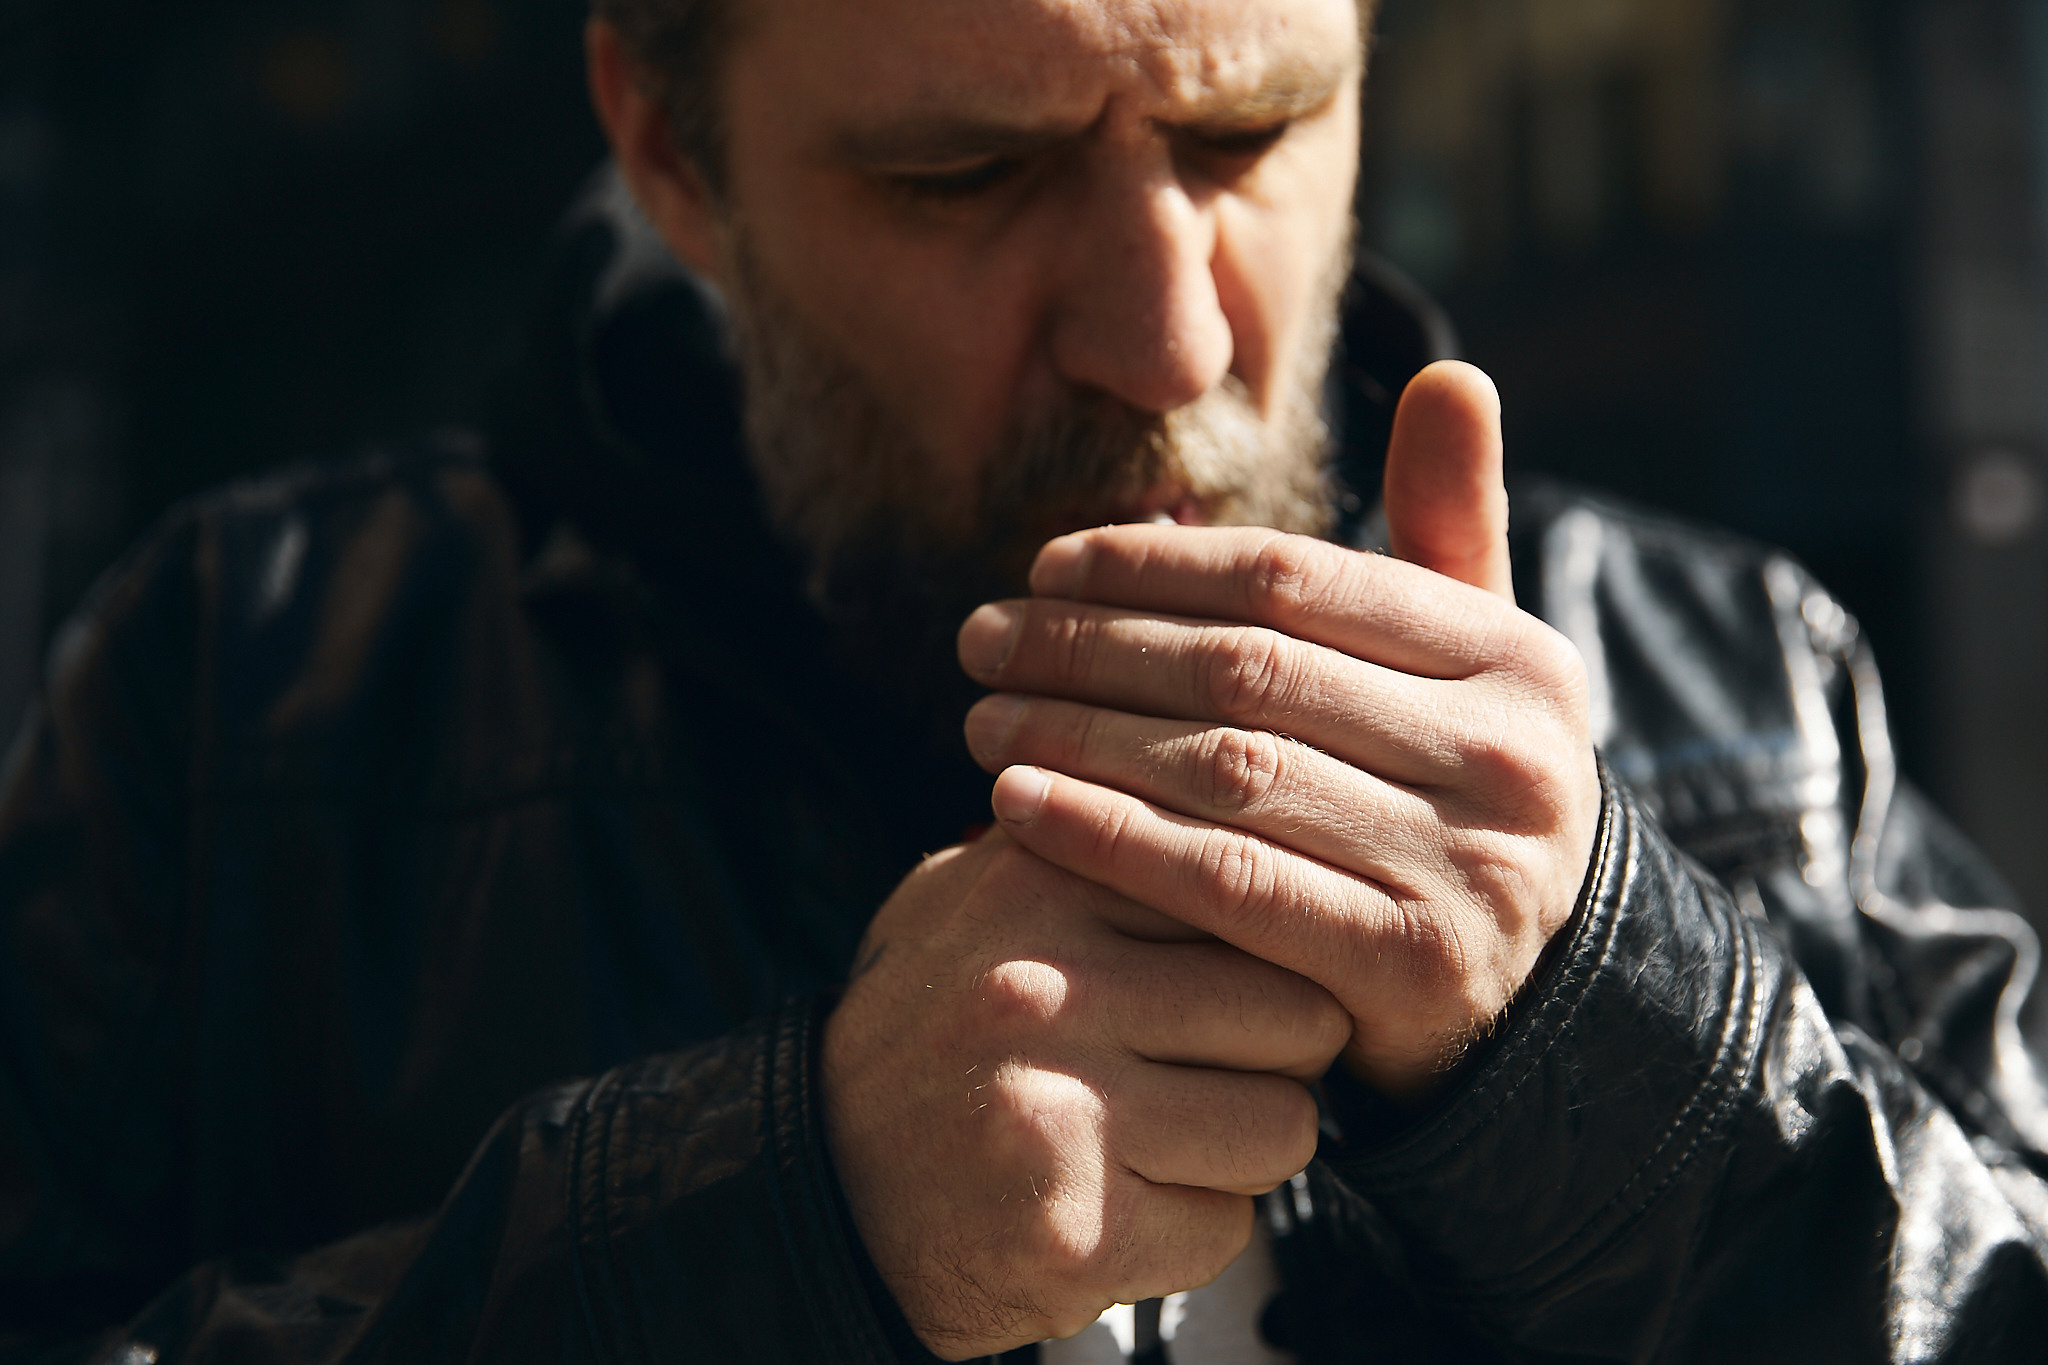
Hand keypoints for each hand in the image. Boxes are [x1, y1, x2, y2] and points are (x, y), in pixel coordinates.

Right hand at [822, 829, 1350, 1358]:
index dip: (1270, 948)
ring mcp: (1057, 1113)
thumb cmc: (934, 1032)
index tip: (1239, 979)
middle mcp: (1044, 989)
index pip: (1254, 894)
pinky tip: (1125, 1208)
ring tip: (1172, 1140)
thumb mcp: (971, 897)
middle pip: (1299, 1012)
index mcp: (1037, 885)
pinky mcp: (1074, 1228)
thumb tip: (1222, 792)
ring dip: (1248, 1148)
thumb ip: (1080, 836)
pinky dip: (1194, 1230)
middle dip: (1287, 1054)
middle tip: (1225, 1072)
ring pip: (1284, 1125)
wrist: (825, 1191)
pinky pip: (1227, 1225)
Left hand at [955, 362, 1599, 1094]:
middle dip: (1092, 647)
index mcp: (1521, 659)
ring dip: (1079, 734)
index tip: (1044, 563)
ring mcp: (1470, 870)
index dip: (1156, 564)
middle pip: (1250, 670)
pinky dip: (1108, 837)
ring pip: (1227, 771)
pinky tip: (1016, 803)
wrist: (1525, 1001)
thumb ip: (1450, 529)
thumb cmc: (1456, 800)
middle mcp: (1513, 759)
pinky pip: (1224, 884)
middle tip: (980, 637)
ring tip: (981, 714)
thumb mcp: (1474, 666)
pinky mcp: (1409, 970)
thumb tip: (1454, 372)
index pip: (1296, 580)